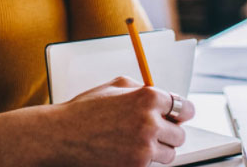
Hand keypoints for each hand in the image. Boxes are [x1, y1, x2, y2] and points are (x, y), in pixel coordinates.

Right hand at [0, 76, 193, 166]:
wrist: (61, 136)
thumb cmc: (84, 110)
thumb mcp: (113, 86)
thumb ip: (140, 88)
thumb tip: (161, 95)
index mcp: (147, 97)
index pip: (184, 107)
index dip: (181, 113)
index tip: (179, 116)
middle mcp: (150, 122)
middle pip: (180, 134)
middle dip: (168, 133)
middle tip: (152, 132)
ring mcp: (144, 147)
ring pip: (169, 154)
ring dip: (158, 150)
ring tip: (136, 143)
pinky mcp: (136, 166)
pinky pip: (152, 166)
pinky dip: (143, 161)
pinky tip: (125, 151)